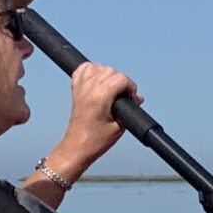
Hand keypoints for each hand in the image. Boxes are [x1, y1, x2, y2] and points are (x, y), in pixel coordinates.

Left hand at [48, 62, 141, 177]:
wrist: (78, 146)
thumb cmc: (96, 140)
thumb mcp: (120, 127)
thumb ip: (130, 109)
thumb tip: (137, 98)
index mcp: (99, 97)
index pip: (120, 78)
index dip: (130, 86)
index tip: (130, 97)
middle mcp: (89, 89)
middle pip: (110, 70)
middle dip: (120, 81)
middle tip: (122, 96)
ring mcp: (80, 88)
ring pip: (97, 67)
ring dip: (107, 75)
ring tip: (110, 89)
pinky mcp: (75, 89)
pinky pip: (82, 69)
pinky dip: (91, 71)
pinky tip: (97, 81)